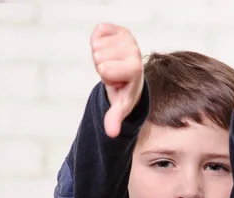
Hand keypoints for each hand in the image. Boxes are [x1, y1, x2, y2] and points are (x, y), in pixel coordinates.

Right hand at [90, 22, 143, 137]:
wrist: (129, 72)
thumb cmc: (125, 90)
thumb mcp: (121, 104)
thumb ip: (116, 118)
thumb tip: (111, 134)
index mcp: (135, 68)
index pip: (104, 69)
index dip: (105, 77)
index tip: (116, 81)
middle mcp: (135, 50)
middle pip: (99, 57)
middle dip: (102, 66)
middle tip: (114, 72)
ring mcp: (128, 37)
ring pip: (97, 45)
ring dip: (101, 54)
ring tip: (113, 62)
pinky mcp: (119, 27)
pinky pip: (98, 31)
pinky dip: (98, 40)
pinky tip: (109, 49)